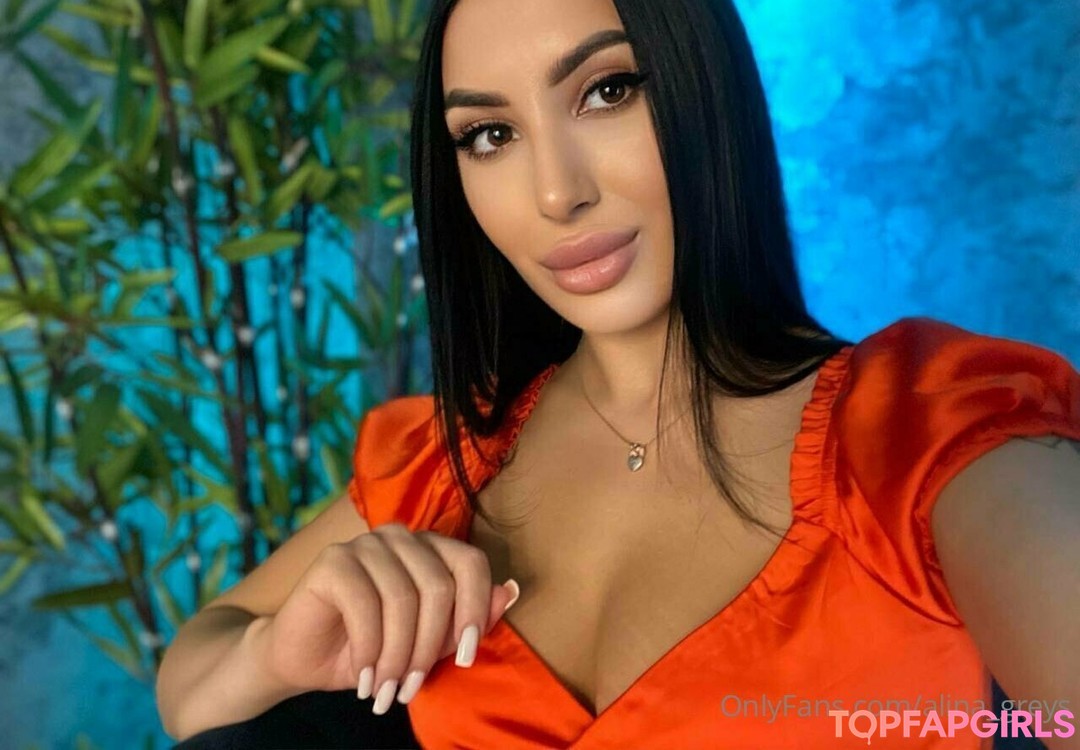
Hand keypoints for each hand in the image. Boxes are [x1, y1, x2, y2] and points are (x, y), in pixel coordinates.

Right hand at [261, 523, 518, 710]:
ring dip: (397, 656)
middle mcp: (401, 537)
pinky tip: (365, 677)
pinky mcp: (333, 560)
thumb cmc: (372, 651)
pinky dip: (369, 650)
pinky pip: (365, 604)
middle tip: (412, 689)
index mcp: (430, 549)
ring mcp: (366, 543)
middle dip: (428, 647)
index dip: (475, 610)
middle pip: (439, 585)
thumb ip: (467, 620)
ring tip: (388, 691)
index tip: (466, 659)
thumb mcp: (428, 644)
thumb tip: (511, 591)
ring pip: (403, 599)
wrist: (304, 659)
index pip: (471, 563)